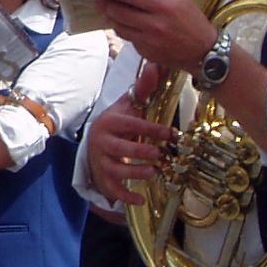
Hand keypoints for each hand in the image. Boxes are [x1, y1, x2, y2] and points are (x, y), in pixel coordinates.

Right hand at [84, 67, 174, 206]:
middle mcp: (102, 142)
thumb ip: (142, 89)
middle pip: (120, 149)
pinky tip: (140, 200)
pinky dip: (125, 197)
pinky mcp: (102, 177)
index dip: (152, 129)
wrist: (94, 141)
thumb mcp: (127, 105)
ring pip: (116, 169)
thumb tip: (155, 66)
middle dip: (139, 152)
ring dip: (135, 172)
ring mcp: (101, 161)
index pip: (132, 125)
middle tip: (159, 155)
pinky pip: (112, 189)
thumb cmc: (117, 124)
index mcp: (110, 122)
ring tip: (153, 172)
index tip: (171, 133)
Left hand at [95, 0, 218, 69]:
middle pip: (119, 12)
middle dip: (106, 4)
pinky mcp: (145, 52)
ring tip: (108, 11)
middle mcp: (154, 24)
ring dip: (111, 18)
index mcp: (164, 7)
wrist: (204, 51)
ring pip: (119, 27)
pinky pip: (128, 38)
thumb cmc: (192, 20)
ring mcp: (148, 41)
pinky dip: (124, 30)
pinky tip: (124, 24)